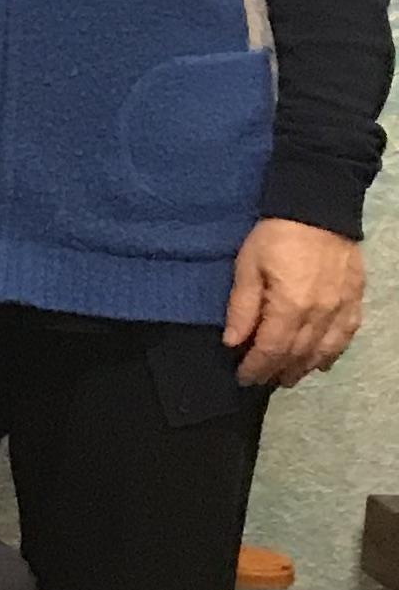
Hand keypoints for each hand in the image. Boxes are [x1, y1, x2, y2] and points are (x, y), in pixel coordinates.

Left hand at [225, 216, 364, 387]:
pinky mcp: (356, 299)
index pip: (272, 350)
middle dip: (278, 371)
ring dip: (305, 367)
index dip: (256, 367)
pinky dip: (333, 353)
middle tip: (263, 381)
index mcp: (291, 306)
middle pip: (298, 354)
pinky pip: (347, 336)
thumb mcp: (247, 267)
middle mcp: (321, 314)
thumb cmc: (276, 235)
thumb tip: (233, 343)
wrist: (319, 208)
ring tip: (288, 377)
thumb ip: (242, 308)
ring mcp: (342, 308)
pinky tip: (322, 361)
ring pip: (325, 350)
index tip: (243, 378)